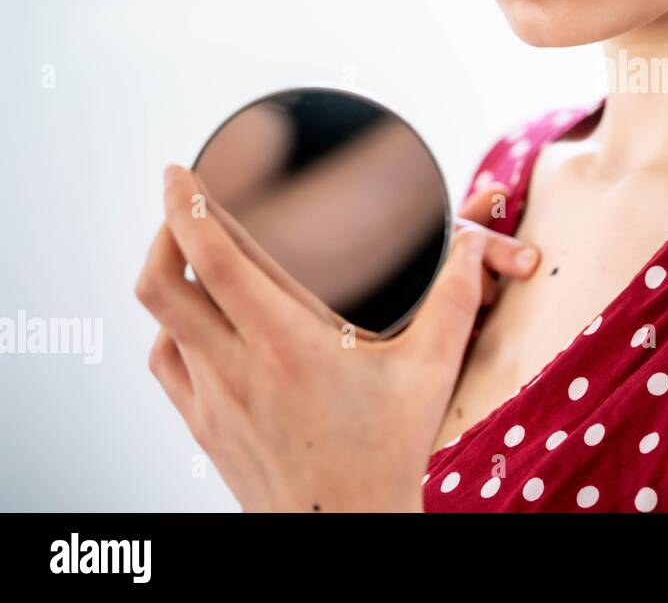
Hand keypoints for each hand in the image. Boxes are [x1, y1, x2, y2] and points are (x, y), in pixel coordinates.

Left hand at [135, 164, 538, 511]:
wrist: (347, 531)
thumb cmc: (387, 453)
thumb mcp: (430, 371)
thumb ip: (455, 299)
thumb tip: (471, 244)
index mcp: (287, 344)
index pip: (212, 259)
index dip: (185, 205)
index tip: (177, 171)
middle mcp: (236, 368)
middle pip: (161, 283)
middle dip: (162, 229)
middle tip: (180, 201)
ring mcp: (211, 401)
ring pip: (160, 322)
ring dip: (168, 277)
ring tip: (190, 254)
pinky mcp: (203, 428)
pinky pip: (165, 363)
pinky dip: (172, 328)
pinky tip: (198, 321)